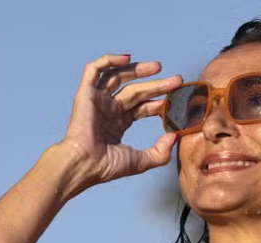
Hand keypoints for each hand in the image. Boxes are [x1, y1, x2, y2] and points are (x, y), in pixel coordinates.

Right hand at [59, 54, 182, 187]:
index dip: (158, 101)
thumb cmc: (106, 166)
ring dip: (137, 70)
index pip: (141, 107)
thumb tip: (175, 137)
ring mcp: (96, 101)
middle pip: (134, 91)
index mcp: (117, 124)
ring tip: (158, 67)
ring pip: (117, 77)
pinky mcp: (85, 94)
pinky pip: (94, 70)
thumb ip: (160, 153)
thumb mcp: (140, 161)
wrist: (83, 164)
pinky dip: (108, 60)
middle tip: (176, 80)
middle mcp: (107, 110)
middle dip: (156, 85)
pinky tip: (127, 58)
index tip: (176, 98)